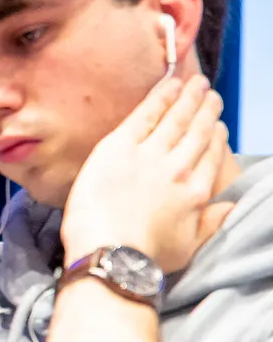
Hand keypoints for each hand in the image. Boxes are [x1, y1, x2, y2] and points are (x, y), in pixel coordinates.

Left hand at [61, 74, 234, 273]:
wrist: (110, 252)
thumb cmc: (144, 258)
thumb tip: (230, 207)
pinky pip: (144, 115)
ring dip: (187, 98)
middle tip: (209, 94)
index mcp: (195, 192)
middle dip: (205, 111)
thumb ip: (212, 222)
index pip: (210, 157)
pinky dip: (159, 98)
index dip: (216, 139)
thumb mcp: (190, 246)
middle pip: (196, 133)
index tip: (218, 126)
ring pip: (175, 120)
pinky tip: (168, 85)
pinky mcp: (119, 147)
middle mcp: (177, 169)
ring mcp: (149, 156)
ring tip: (195, 83)